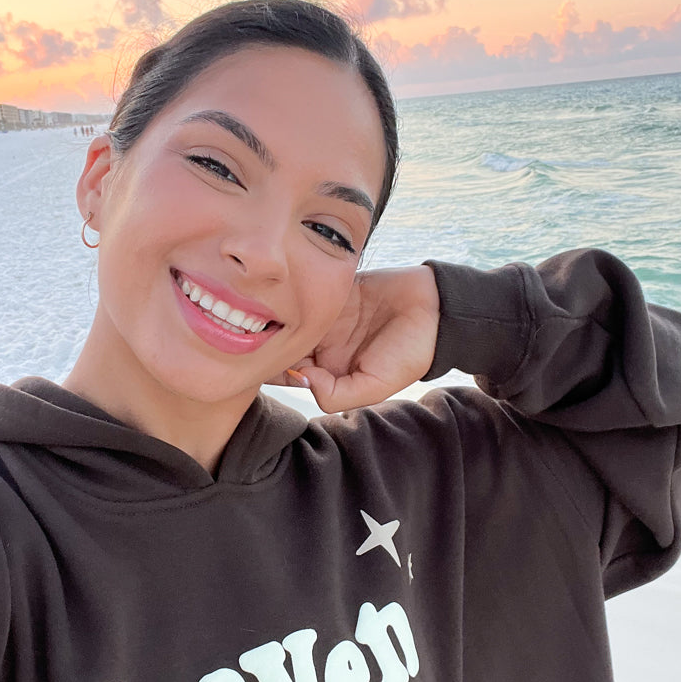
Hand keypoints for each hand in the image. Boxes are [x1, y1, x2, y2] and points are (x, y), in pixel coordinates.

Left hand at [267, 266, 439, 412]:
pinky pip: (307, 290)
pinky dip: (292, 289)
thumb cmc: (411, 353)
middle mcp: (324, 345)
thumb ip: (338, 395)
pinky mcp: (334, 290)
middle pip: (284, 342)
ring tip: (254, 305)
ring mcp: (327, 316)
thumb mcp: (376, 386)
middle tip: (244, 328)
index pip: (289, 372)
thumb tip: (303, 379)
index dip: (270, 366)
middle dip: (265, 337)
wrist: (436, 310)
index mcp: (329, 371)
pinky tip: (277, 287)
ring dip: (274, 311)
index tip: (254, 358)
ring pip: (290, 315)